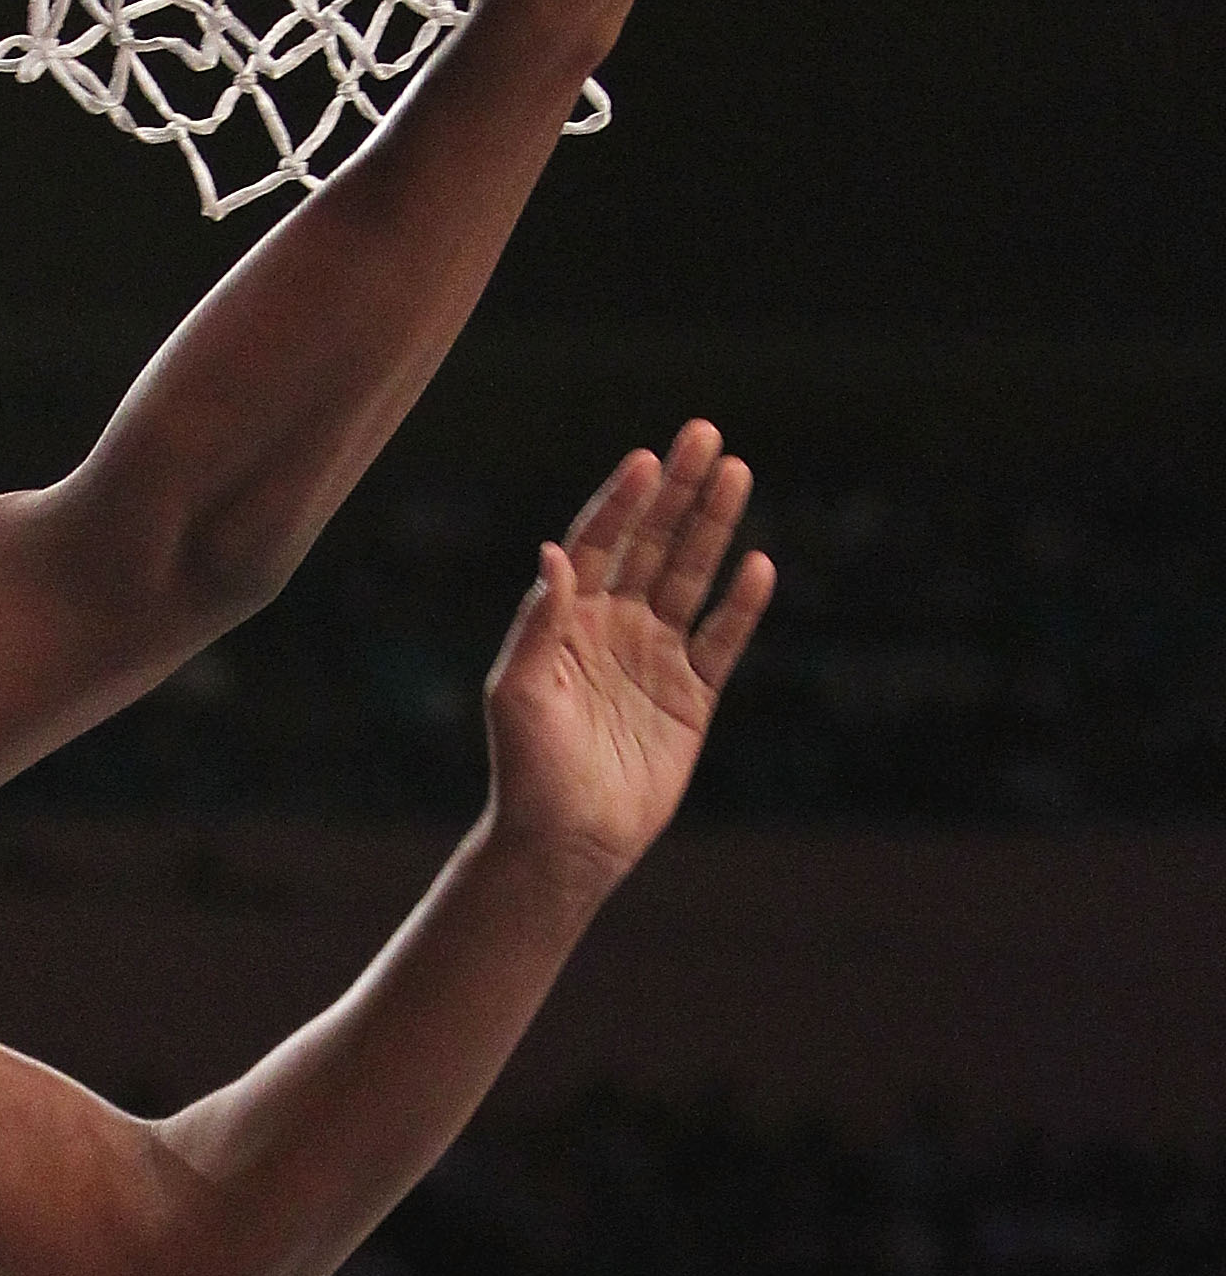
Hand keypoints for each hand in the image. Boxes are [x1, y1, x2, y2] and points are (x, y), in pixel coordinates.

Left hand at [481, 421, 772, 886]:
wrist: (565, 840)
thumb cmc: (525, 768)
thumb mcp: (517, 691)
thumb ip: (539, 621)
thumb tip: (554, 552)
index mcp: (567, 620)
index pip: (597, 544)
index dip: (621, 502)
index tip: (646, 458)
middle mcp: (614, 628)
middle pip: (652, 544)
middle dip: (677, 491)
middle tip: (705, 435)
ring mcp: (656, 657)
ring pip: (691, 578)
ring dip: (713, 527)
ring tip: (736, 472)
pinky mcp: (693, 697)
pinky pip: (722, 640)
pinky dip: (740, 605)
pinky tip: (758, 563)